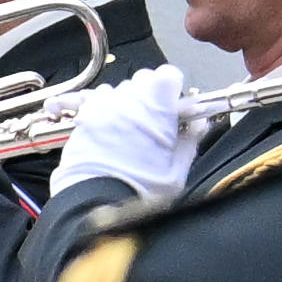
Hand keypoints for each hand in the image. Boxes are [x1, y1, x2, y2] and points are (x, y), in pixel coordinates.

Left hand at [49, 62, 196, 204]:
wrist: (96, 207)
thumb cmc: (137, 194)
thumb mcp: (177, 173)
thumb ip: (189, 141)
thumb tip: (198, 125)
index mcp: (156, 106)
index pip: (168, 75)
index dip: (172, 89)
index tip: (174, 106)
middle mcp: (128, 99)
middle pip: (142, 80)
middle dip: (149, 96)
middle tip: (154, 123)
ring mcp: (102, 106)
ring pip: (117, 90)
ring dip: (125, 103)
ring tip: (129, 132)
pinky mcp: (83, 118)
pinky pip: (92, 101)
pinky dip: (101, 109)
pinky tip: (105, 129)